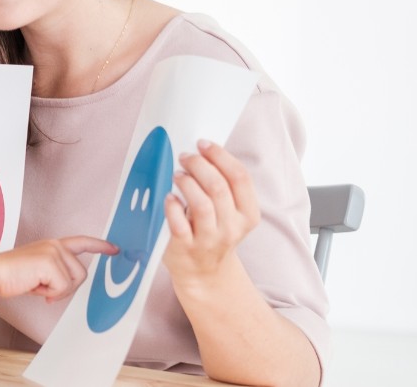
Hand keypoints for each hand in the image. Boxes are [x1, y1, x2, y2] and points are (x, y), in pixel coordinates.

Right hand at [0, 236, 116, 301]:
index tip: (114, 249)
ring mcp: (53, 252)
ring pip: (73, 282)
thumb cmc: (11, 274)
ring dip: (56, 291)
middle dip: (67, 288)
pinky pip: (62, 288)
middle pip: (81, 273)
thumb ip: (55, 272)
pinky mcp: (50, 262)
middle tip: (46, 290)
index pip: (81, 242)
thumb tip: (66, 286)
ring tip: (37, 286)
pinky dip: (49, 294)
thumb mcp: (39, 271)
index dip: (100, 246)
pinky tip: (35, 287)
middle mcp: (55, 245)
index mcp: (52, 245)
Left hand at [163, 140, 259, 283]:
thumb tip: (203, 151)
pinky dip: (173, 206)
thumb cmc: (213, 232)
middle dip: (199, 165)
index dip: (221, 156)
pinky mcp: (186, 248)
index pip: (240, 178)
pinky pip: (179, 224)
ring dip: (187, 183)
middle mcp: (231, 228)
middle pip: (219, 187)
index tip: (204, 144)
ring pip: (202, 204)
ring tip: (177, 175)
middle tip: (185, 156)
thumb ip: (223, 186)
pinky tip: (168, 197)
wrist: (204, 273)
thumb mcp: (229, 212)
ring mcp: (209, 240)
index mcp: (247, 214)